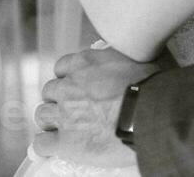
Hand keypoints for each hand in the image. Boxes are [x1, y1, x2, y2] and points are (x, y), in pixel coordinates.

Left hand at [31, 45, 156, 167]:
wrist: (148, 115)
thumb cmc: (151, 86)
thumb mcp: (140, 56)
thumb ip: (126, 55)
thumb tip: (138, 45)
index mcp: (84, 63)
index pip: (62, 67)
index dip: (68, 78)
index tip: (77, 87)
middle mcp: (69, 86)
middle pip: (50, 92)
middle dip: (60, 100)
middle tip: (74, 109)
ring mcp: (65, 114)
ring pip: (43, 115)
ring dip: (52, 121)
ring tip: (65, 129)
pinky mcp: (66, 142)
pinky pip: (42, 143)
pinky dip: (46, 145)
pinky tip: (54, 147)